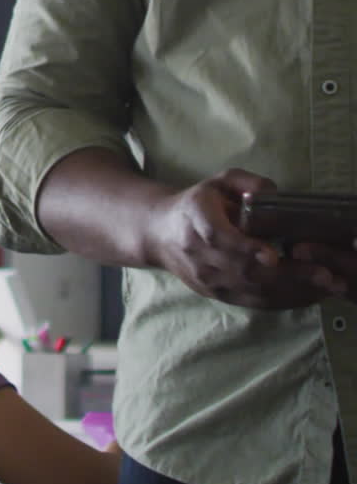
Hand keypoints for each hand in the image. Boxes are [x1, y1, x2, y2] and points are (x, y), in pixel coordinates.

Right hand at [148, 168, 347, 309]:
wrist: (159, 234)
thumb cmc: (196, 204)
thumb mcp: (216, 182)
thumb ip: (245, 181)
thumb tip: (273, 192)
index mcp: (196, 220)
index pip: (219, 238)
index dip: (245, 248)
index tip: (273, 255)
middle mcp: (200, 255)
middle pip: (244, 271)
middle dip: (288, 276)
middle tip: (324, 275)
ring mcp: (208, 280)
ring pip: (252, 292)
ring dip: (292, 292)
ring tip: (325, 287)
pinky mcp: (218, 295)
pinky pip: (253, 302)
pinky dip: (283, 301)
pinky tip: (307, 295)